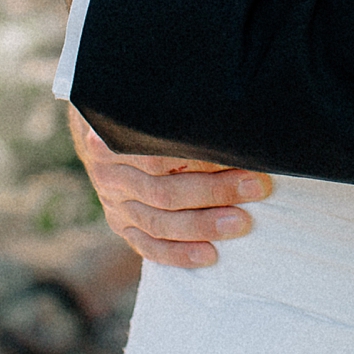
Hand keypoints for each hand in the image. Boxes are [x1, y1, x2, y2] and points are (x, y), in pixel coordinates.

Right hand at [69, 107, 270, 267]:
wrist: (99, 122)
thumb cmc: (139, 105)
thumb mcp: (150, 97)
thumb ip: (179, 109)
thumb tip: (232, 114)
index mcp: (115, 136)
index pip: (162, 155)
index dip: (205, 161)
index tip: (246, 159)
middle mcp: (111, 172)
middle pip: (164, 191)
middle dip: (215, 192)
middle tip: (255, 188)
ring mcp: (114, 201)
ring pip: (159, 222)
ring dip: (203, 225)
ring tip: (241, 223)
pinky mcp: (120, 223)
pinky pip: (148, 245)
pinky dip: (179, 253)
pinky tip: (209, 255)